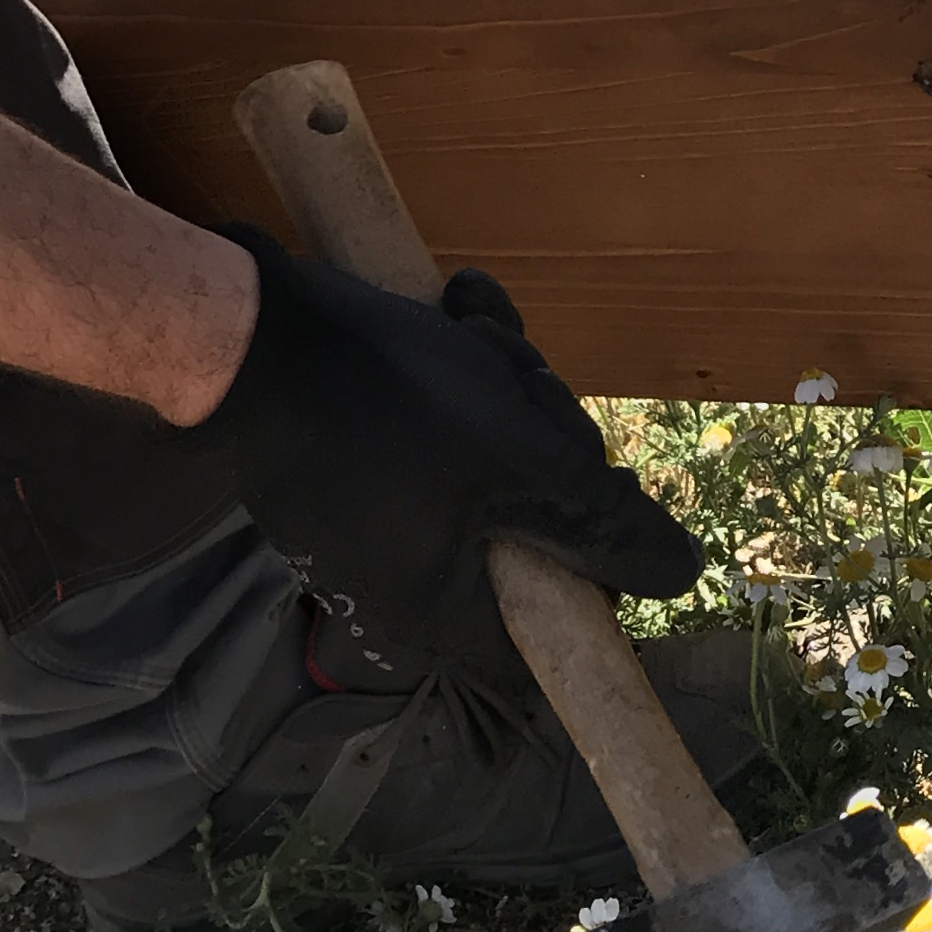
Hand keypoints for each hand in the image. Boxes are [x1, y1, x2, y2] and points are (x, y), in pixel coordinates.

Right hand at [179, 225, 702, 687]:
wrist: (248, 330)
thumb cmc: (394, 410)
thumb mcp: (525, 465)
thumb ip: (605, 525)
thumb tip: (683, 579)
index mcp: (439, 604)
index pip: (545, 627)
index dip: (593, 568)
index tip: (600, 498)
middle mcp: (401, 569)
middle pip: (524, 521)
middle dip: (544, 435)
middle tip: (524, 384)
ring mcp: (372, 506)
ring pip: (488, 451)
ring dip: (503, 379)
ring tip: (473, 329)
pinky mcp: (354, 446)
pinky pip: (438, 415)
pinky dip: (457, 360)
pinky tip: (457, 304)